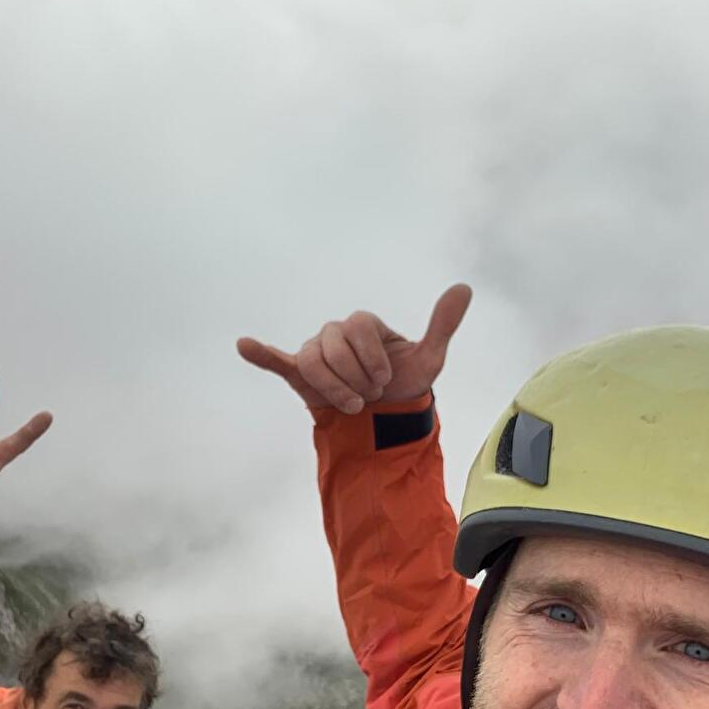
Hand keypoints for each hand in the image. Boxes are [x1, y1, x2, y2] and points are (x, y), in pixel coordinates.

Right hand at [237, 283, 471, 413]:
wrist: (384, 420)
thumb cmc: (404, 385)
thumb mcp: (429, 359)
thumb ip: (442, 325)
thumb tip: (464, 287)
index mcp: (362, 324)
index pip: (358, 327)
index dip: (372, 358)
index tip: (384, 379)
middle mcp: (335, 333)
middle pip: (334, 347)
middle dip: (355, 379)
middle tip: (370, 395)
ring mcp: (316, 352)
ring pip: (312, 363)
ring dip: (334, 389)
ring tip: (352, 405)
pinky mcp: (300, 374)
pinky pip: (277, 360)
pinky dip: (260, 354)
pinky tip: (244, 345)